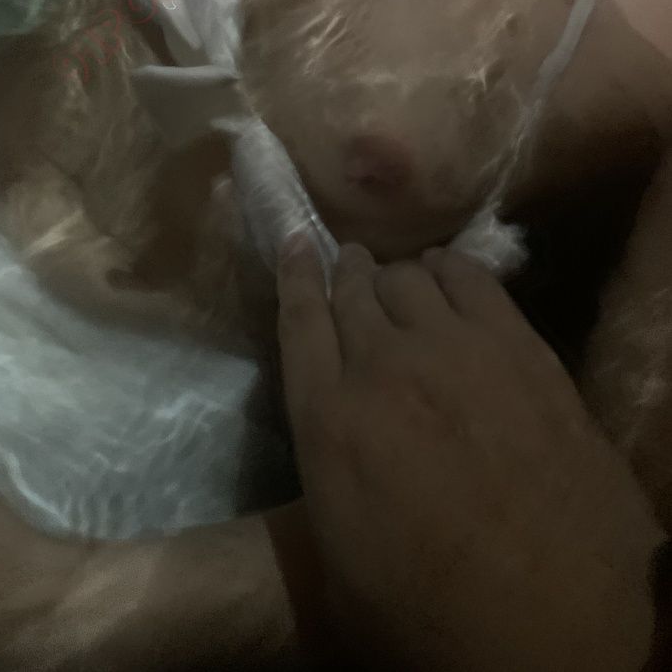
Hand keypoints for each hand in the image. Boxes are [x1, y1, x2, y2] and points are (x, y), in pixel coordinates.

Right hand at [277, 241, 662, 671]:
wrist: (561, 611)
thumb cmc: (435, 607)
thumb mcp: (340, 565)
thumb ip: (323, 475)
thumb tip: (328, 431)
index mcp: (328, 420)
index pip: (298, 320)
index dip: (294, 274)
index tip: (296, 243)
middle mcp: (381, 365)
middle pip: (352, 290)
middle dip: (345, 274)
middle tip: (350, 268)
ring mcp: (452, 347)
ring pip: (407, 277)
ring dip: (395, 275)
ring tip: (399, 280)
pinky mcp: (515, 343)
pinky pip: (469, 278)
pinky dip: (449, 268)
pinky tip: (447, 274)